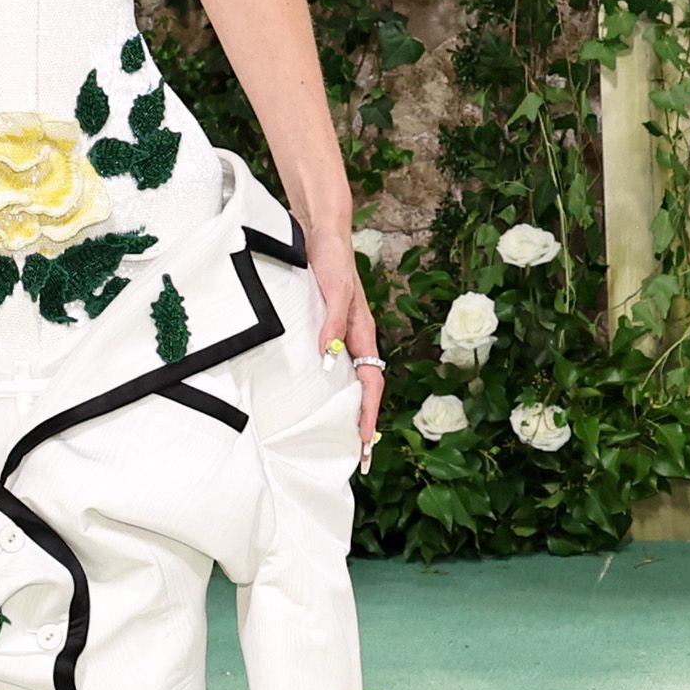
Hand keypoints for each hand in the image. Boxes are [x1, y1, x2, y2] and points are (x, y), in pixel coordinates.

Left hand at [313, 233, 385, 448]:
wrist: (321, 232)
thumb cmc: (333, 258)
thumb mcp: (335, 289)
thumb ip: (334, 321)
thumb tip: (329, 356)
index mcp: (363, 333)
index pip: (371, 382)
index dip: (367, 413)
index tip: (364, 441)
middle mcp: (355, 338)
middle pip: (364, 389)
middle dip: (363, 424)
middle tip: (360, 457)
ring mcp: (341, 335)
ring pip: (350, 381)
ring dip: (349, 410)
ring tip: (343, 441)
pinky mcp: (326, 329)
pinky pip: (333, 367)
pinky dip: (331, 389)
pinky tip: (318, 401)